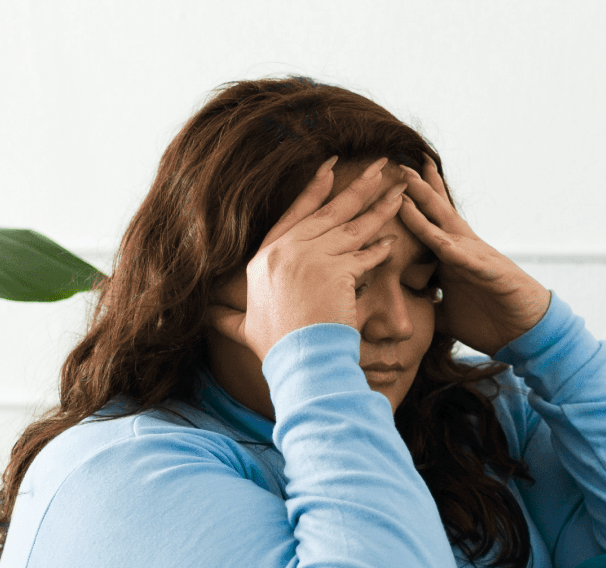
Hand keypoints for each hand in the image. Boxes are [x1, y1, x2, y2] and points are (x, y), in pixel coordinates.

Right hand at [208, 156, 408, 360]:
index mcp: (264, 258)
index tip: (330, 168)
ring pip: (351, 226)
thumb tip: (207, 315)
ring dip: (378, 205)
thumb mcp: (243, 328)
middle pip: (327, 212)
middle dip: (356, 186)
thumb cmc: (275, 350)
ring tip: (398, 188)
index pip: (293, 215)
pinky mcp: (336, 271)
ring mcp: (312, 258)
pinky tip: (393, 238)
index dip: (313, 190)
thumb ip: (226, 317)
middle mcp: (286, 251)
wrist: (298, 363)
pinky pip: (365, 254)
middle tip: (378, 165)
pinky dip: (381, 247)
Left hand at [396, 158, 552, 356]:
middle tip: (401, 165)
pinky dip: (455, 251)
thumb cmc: (490, 321)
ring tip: (413, 186)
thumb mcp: (447, 315)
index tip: (395, 180)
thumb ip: (427, 307)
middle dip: (419, 190)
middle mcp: (464, 250)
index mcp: (453, 257)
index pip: (432, 223)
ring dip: (430, 208)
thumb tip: (403, 310)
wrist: (527, 333)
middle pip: (438, 214)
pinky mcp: (492, 274)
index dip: (415, 202)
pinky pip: (469, 260)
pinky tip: (441, 241)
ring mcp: (478, 259)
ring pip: (448, 228)